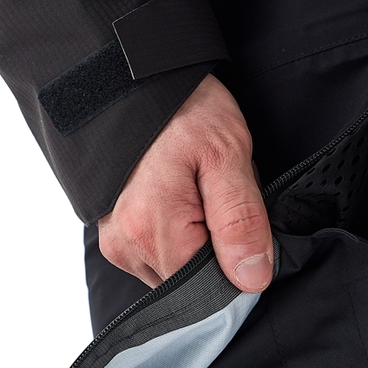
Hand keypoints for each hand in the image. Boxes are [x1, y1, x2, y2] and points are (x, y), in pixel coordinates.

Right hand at [97, 73, 272, 291]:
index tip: (243, 222)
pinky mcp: (115, 236)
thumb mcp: (227, 154)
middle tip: (221, 196)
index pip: (212, 290)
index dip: (239, 265)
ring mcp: (117, 244)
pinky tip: (183, 197)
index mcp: (154, 233)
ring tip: (200, 191)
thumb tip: (252, 279)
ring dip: (199, 243)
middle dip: (218, 251)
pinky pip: (159, 255)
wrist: (132, 77)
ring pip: (177, 271)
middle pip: (192, 283)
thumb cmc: (181, 108)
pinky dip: (179, 235)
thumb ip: (241, 221)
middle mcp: (128, 248)